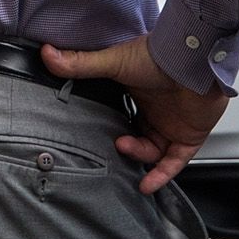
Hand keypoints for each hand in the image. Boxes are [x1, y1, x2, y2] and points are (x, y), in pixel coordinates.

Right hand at [40, 36, 227, 192]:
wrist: (192, 62)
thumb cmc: (157, 56)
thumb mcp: (113, 61)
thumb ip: (81, 63)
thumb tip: (47, 54)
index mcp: (138, 93)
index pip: (121, 115)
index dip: (108, 125)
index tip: (93, 133)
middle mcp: (156, 111)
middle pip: (137, 137)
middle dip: (124, 146)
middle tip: (111, 144)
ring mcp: (173, 125)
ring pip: (153, 152)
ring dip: (139, 157)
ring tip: (124, 150)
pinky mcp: (189, 137)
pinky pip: (174, 162)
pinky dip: (162, 175)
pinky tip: (147, 184)